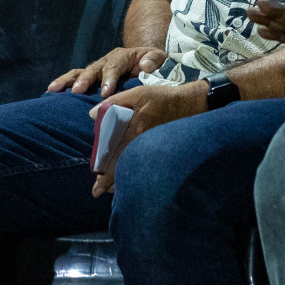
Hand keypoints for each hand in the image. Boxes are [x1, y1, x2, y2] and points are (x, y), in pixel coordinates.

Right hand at [47, 46, 166, 97]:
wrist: (146, 62)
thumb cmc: (152, 63)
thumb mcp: (159, 58)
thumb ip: (155, 60)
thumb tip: (146, 65)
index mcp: (122, 56)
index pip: (114, 66)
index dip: (109, 79)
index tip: (105, 93)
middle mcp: (106, 61)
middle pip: (93, 69)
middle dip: (85, 80)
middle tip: (78, 91)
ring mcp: (96, 69)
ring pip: (79, 73)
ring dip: (67, 81)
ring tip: (54, 89)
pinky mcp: (90, 77)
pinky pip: (74, 78)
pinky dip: (62, 83)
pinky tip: (50, 92)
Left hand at [88, 81, 205, 196]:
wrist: (192, 103)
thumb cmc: (164, 97)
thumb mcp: (139, 93)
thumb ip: (115, 101)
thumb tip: (92, 114)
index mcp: (135, 131)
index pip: (116, 158)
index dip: (106, 177)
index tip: (96, 190)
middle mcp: (144, 144)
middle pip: (125, 170)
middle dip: (112, 183)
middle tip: (100, 191)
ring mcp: (154, 149)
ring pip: (136, 171)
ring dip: (123, 181)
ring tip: (112, 188)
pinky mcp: (163, 151)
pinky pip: (147, 167)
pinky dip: (137, 173)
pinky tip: (132, 176)